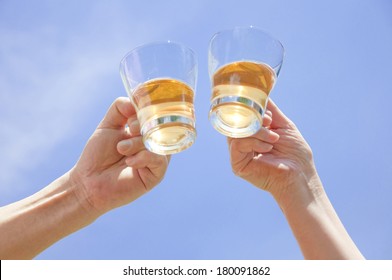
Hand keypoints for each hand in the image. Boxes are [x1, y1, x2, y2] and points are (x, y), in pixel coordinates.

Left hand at [70, 97, 169, 215]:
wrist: (88, 181)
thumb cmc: (98, 155)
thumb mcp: (108, 125)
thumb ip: (120, 108)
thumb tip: (135, 100)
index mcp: (145, 132)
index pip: (157, 116)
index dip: (147, 112)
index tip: (130, 119)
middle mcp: (154, 144)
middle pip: (160, 127)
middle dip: (143, 125)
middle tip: (128, 130)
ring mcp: (157, 160)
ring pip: (159, 142)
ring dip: (138, 142)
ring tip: (121, 149)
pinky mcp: (156, 175)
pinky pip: (159, 159)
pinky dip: (143, 157)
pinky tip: (129, 162)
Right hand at [228, 99, 314, 197]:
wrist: (300, 174)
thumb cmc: (295, 153)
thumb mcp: (283, 125)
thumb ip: (271, 110)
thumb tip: (263, 93)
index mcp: (252, 134)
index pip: (242, 117)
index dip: (252, 110)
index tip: (269, 116)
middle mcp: (243, 143)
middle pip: (237, 122)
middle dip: (254, 119)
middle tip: (270, 122)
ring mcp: (239, 154)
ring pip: (236, 131)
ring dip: (257, 131)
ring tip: (273, 138)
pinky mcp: (237, 164)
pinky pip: (236, 144)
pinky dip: (253, 142)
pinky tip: (267, 148)